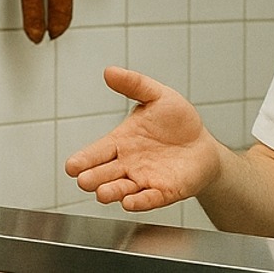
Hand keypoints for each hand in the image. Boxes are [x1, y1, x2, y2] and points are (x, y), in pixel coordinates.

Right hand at [65, 66, 224, 211]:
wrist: (202, 144)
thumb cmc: (177, 121)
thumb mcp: (158, 96)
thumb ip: (135, 84)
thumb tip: (109, 71)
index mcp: (121, 142)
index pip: (97, 152)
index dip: (84, 159)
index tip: (71, 166)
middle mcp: (127, 164)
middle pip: (104, 174)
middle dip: (93, 177)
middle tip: (84, 179)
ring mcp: (143, 180)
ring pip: (122, 189)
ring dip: (112, 192)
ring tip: (103, 193)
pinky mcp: (163, 192)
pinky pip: (149, 199)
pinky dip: (140, 201)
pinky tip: (131, 202)